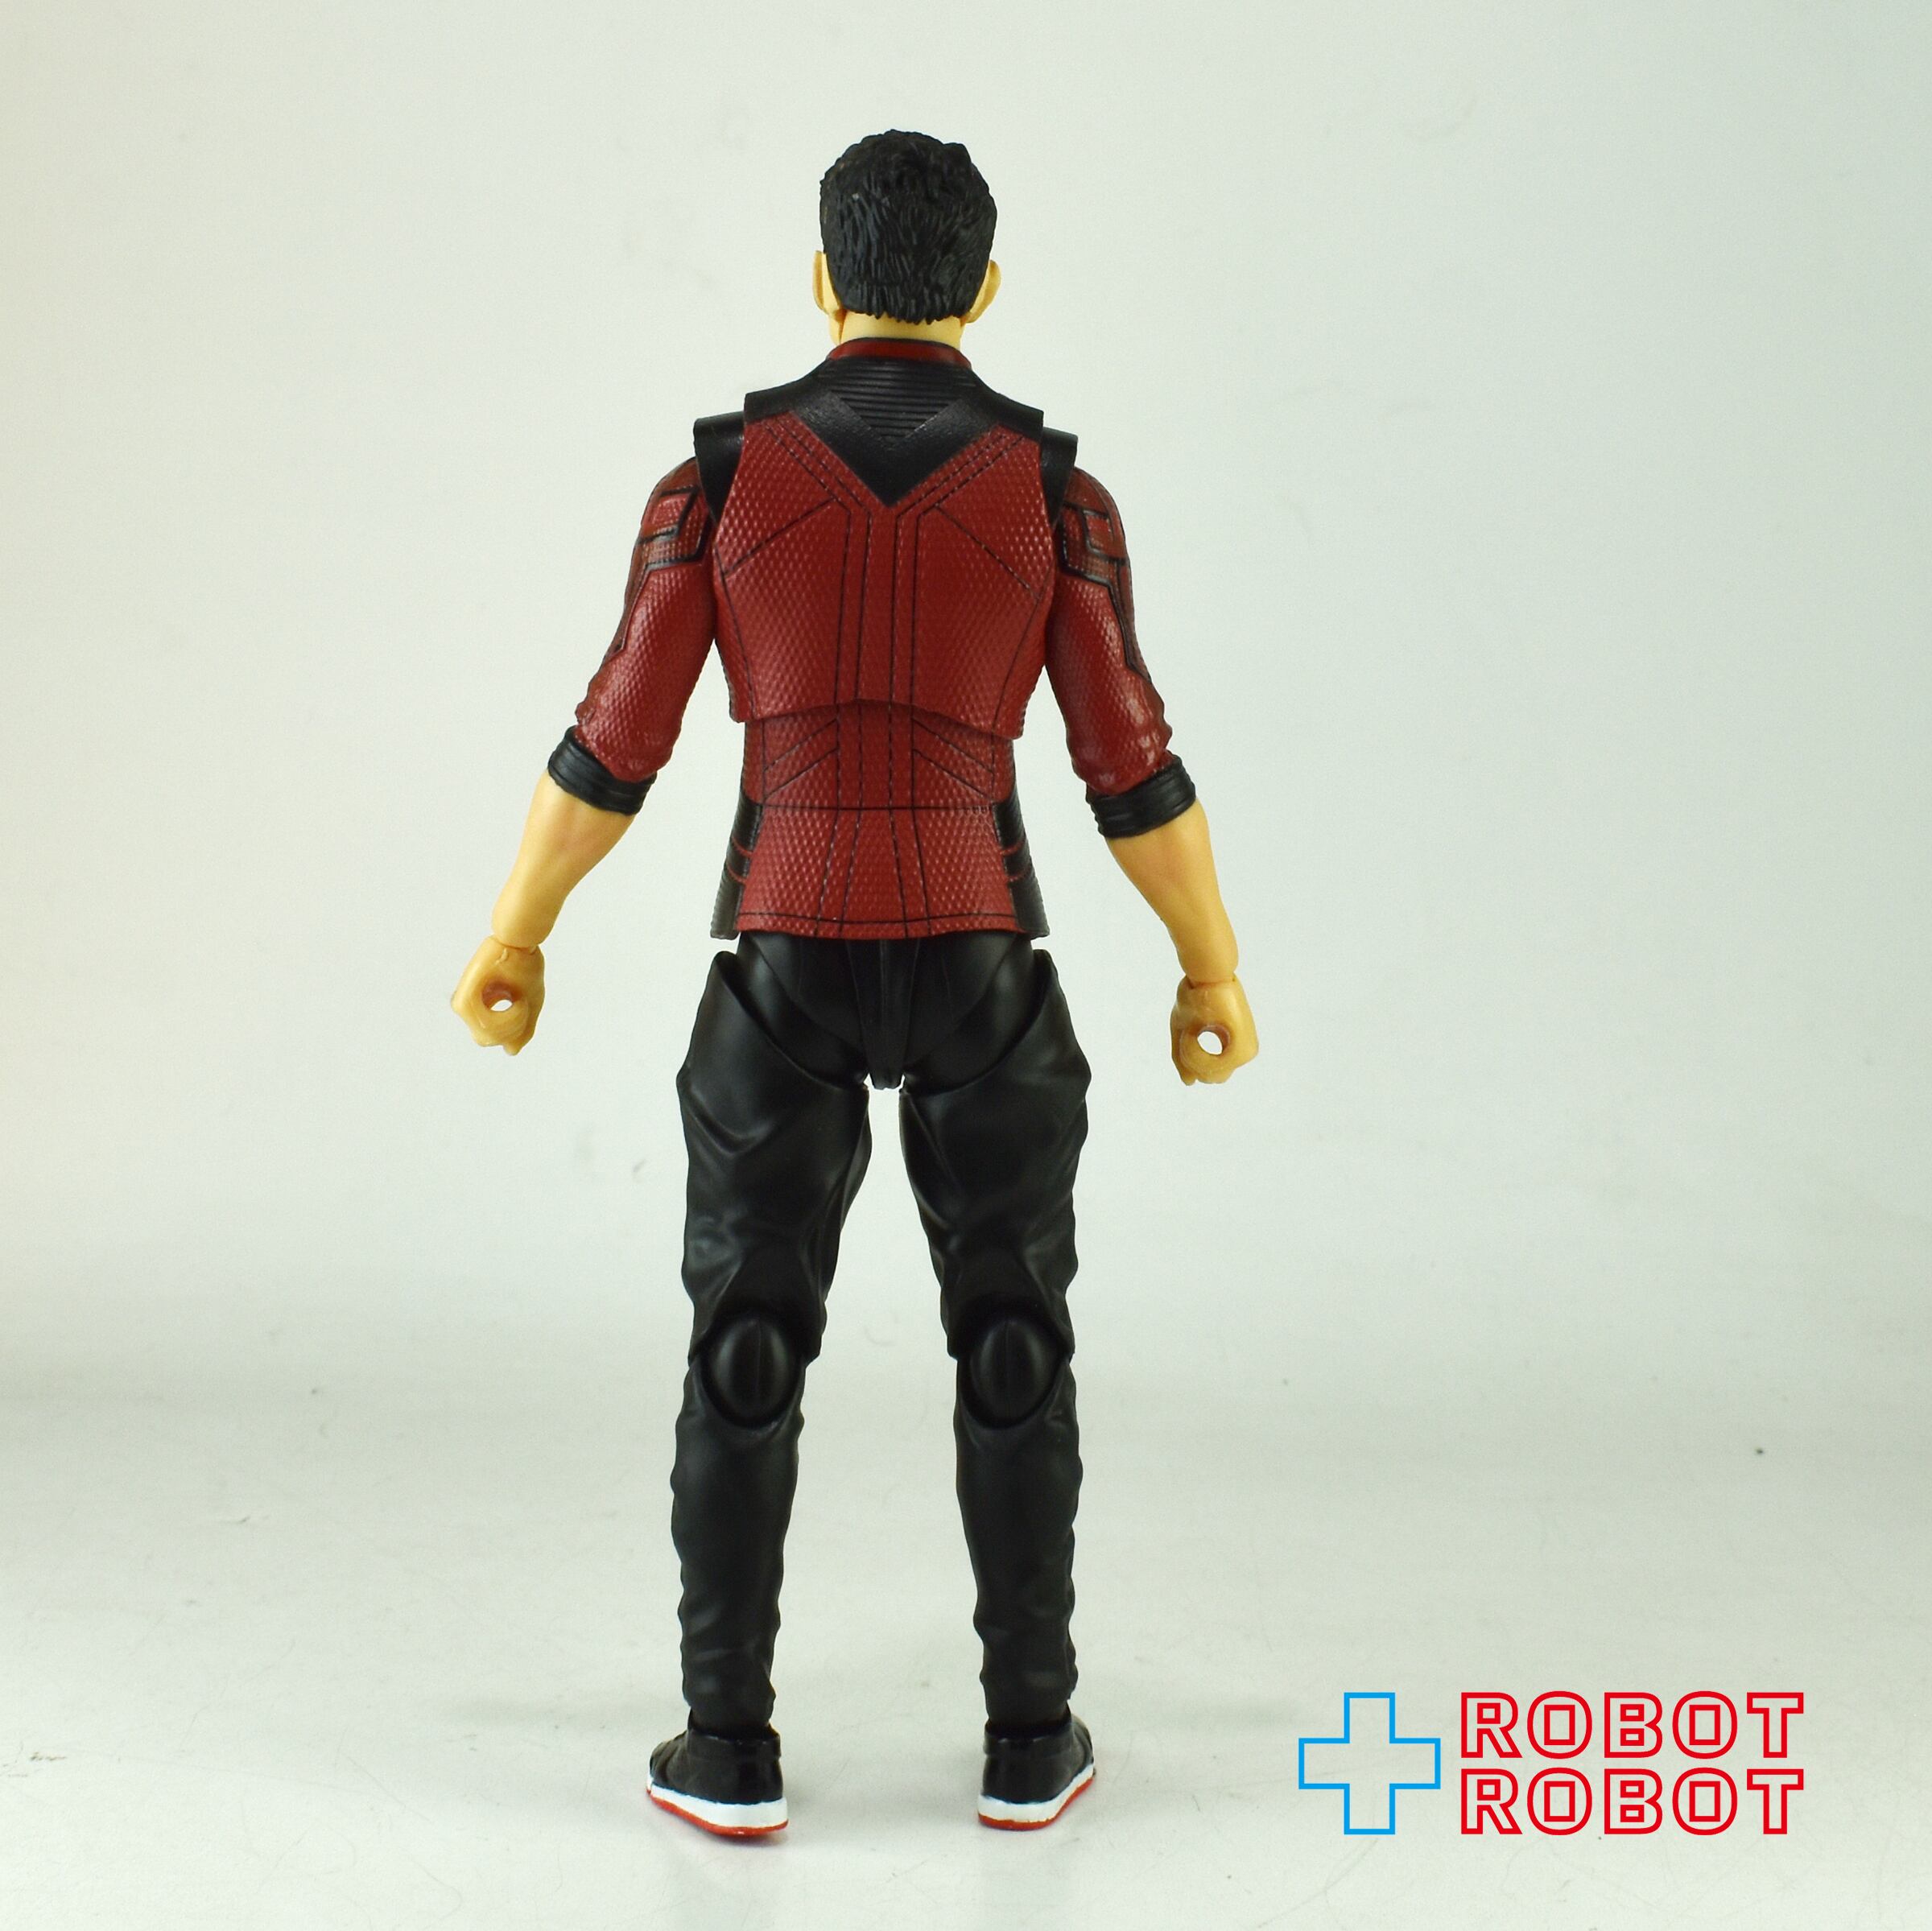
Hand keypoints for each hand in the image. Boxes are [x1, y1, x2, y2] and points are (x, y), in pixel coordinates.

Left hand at [451, 937, 545, 1054]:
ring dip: (511, 1024)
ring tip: (522, 1001)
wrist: (523, 940)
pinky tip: (519, 1001)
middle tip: (523, 1006)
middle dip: (510, 1030)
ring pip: (483, 1035)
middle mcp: (467, 1004)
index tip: (525, 1008)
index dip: (512, 1031)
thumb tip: (510, 1051)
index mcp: (479, 1005)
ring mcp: (464, 1000)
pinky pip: (482, 1024)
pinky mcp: (465, 996)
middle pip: (484, 1039)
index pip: (491, 1038)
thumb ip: (522, 1028)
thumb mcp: (531, 1002)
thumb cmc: (526, 966)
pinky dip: (506, 1019)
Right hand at [1170, 974, 1256, 1085]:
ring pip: (1215, 1075)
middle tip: (1188, 1034)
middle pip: (1214, 1077)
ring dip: (1193, 1057)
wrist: (1207, 975)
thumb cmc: (1194, 997)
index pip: (1212, 1072)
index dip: (1192, 1061)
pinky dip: (1198, 1057)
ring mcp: (1245, 1050)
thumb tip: (1190, 1083)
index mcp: (1228, 1042)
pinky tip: (1192, 1035)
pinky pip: (1217, 1069)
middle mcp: (1240, 1048)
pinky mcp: (1244, 1049)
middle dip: (1193, 1061)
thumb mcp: (1182, 1030)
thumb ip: (1182, 1056)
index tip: (1185, 1037)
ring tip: (1190, 1031)